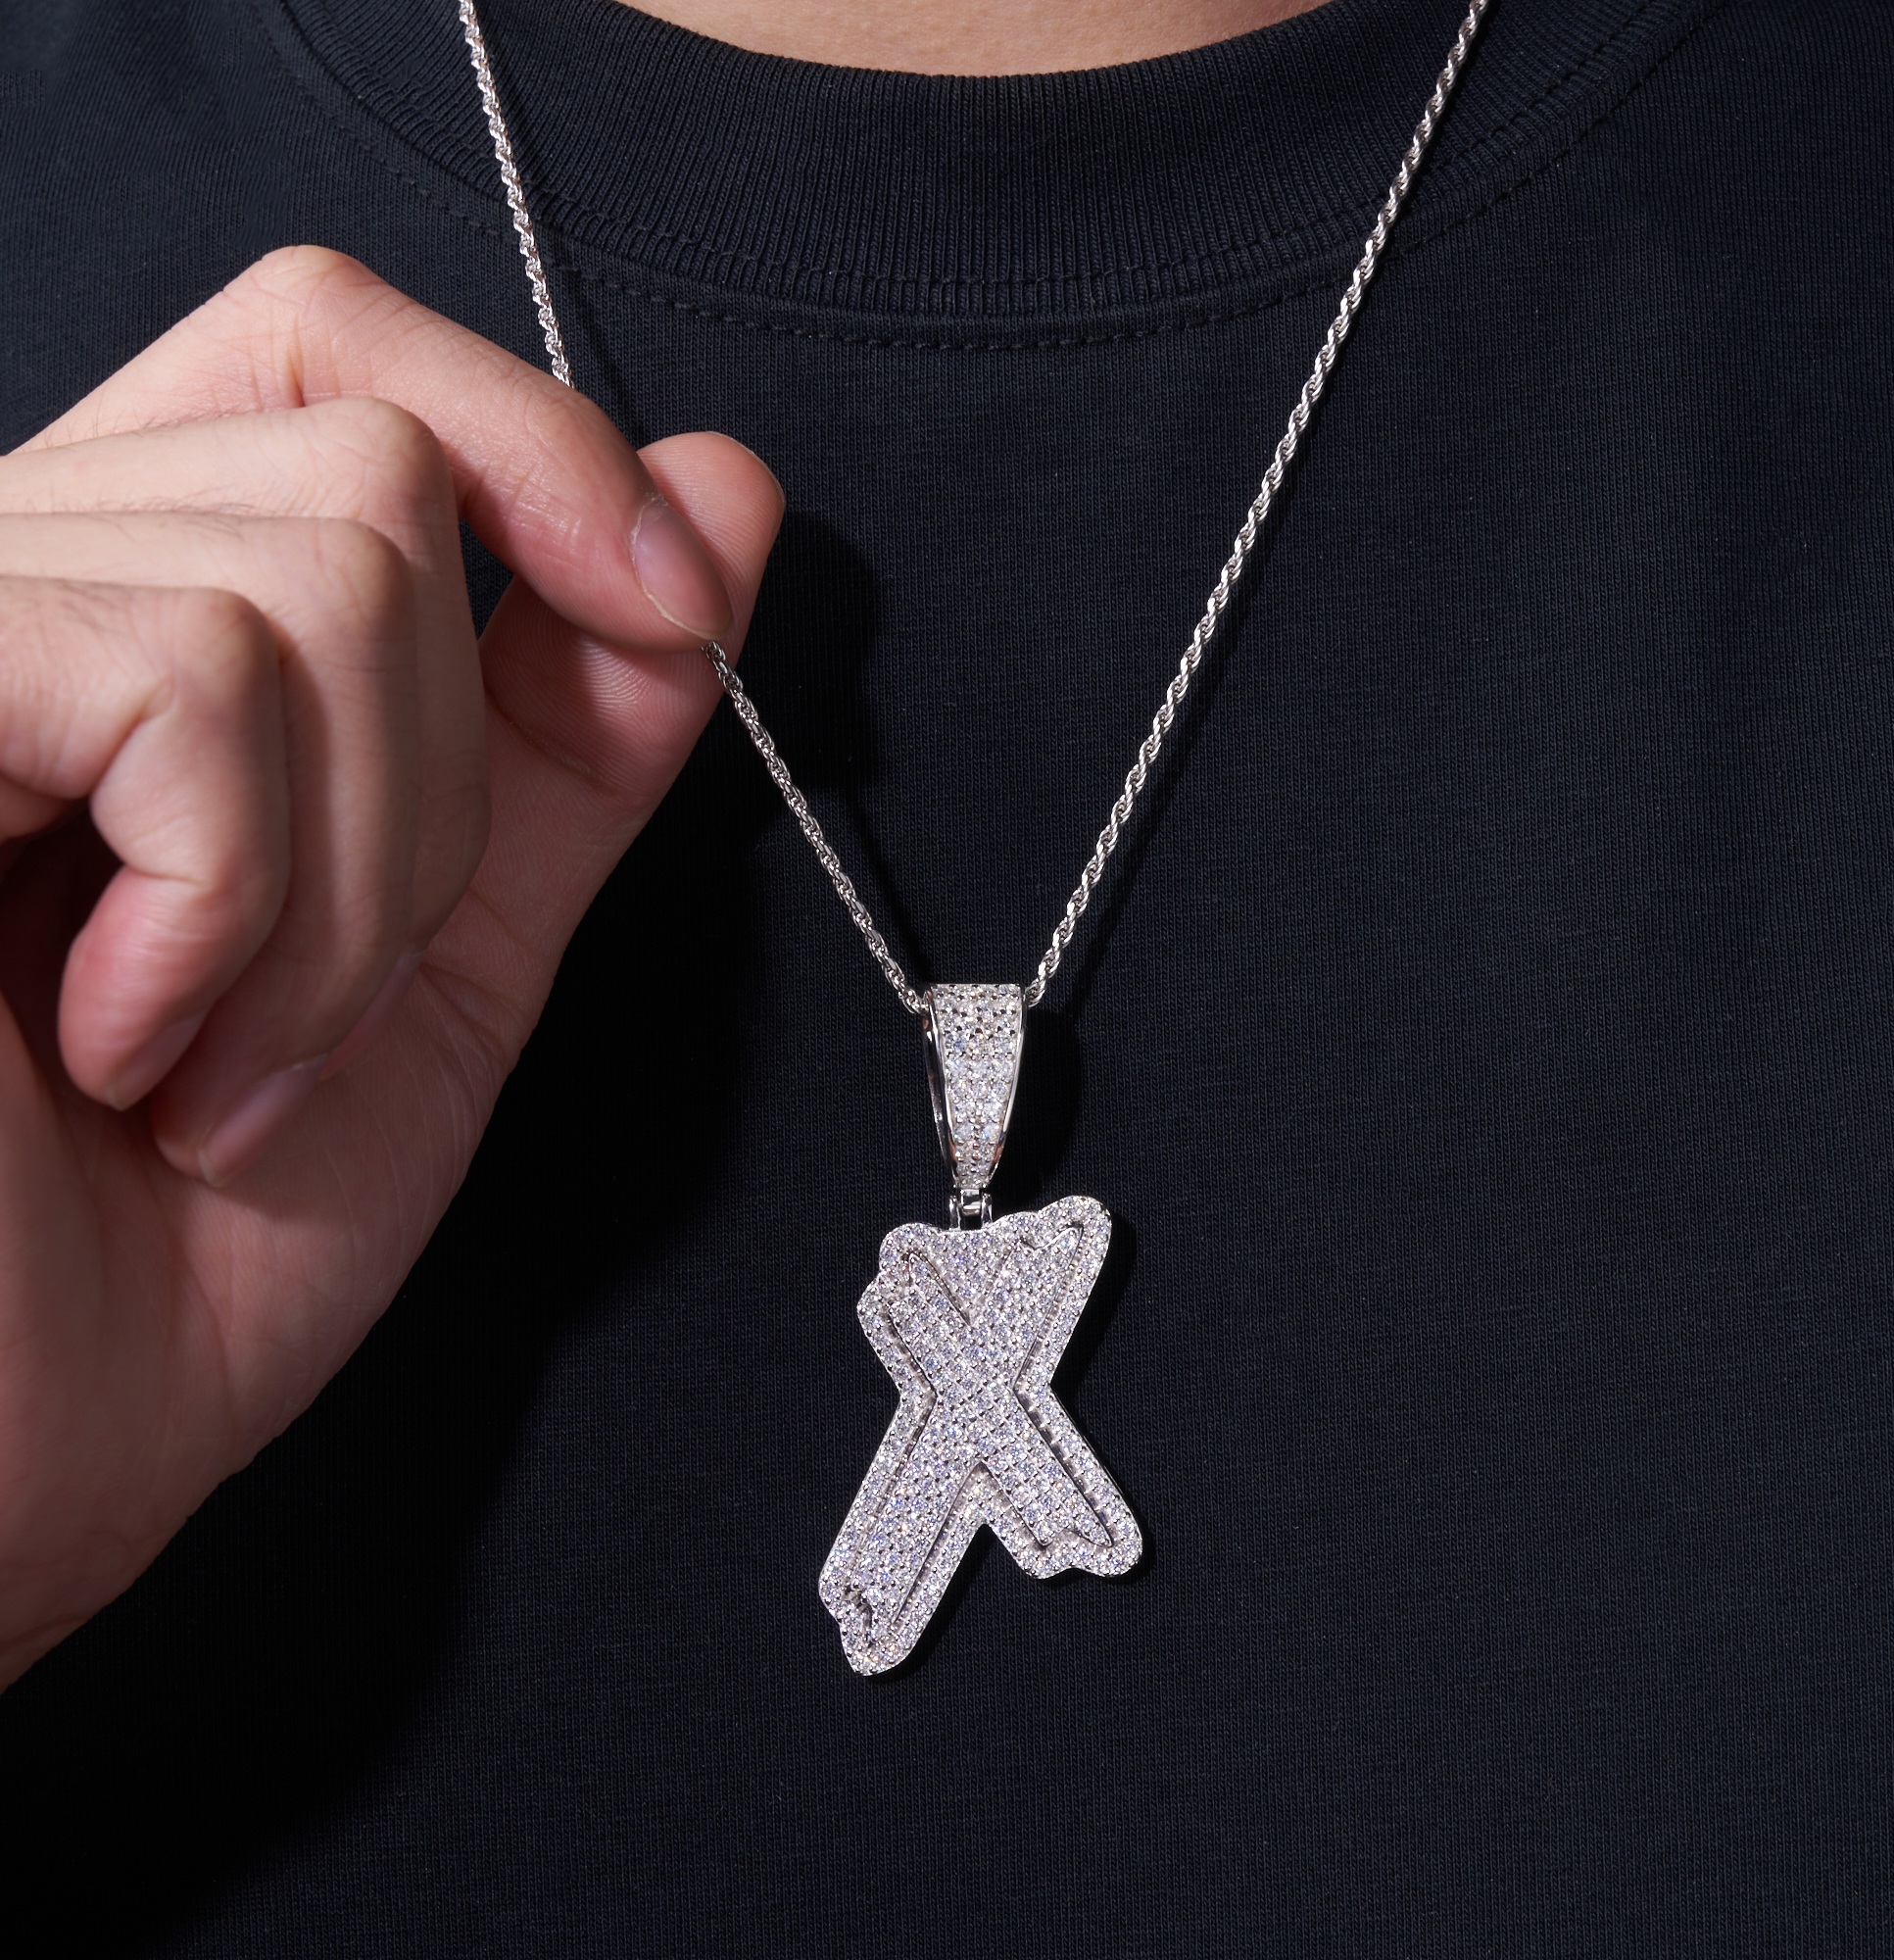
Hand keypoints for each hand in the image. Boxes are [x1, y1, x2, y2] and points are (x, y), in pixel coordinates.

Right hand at [0, 247, 783, 1687]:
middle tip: (324, 1000)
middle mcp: (2, 576)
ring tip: (217, 1063)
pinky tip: (125, 1044)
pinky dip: (239, 905)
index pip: (333, 344)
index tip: (673, 606)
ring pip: (321, 571)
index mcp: (120, 619)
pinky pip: (186, 676)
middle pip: (371, 456)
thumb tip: (718, 492)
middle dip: (445, 780)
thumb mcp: (434, 957)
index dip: (537, 439)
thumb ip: (570, 727)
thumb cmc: (163, 1260)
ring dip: (346, 889)